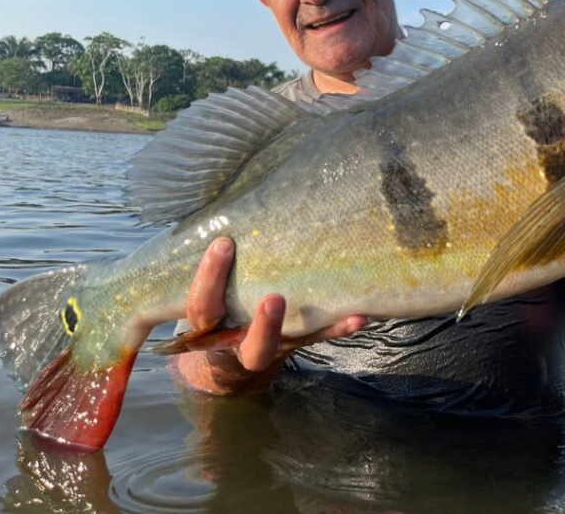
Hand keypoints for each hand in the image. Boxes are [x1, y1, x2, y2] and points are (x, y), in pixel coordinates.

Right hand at [172, 237, 367, 394]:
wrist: (227, 358)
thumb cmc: (216, 301)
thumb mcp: (208, 287)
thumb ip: (219, 262)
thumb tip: (224, 206)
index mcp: (211, 326)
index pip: (202, 307)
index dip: (210, 276)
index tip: (224, 243)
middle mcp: (241, 342)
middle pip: (251, 344)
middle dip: (264, 324)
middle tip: (274, 298)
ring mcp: (273, 345)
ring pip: (291, 344)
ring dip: (314, 327)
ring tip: (342, 312)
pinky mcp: (298, 341)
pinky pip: (320, 336)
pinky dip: (340, 326)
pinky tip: (362, 316)